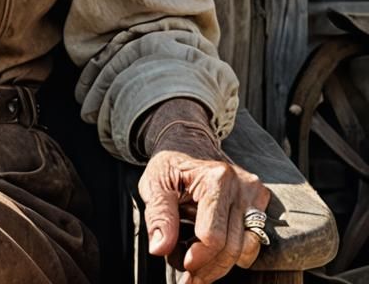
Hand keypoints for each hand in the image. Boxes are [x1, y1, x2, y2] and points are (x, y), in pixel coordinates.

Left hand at [138, 118, 269, 283]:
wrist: (187, 143)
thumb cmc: (170, 164)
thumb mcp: (154, 183)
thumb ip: (158, 215)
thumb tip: (160, 249)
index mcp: (216, 178)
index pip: (213, 236)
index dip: (197, 258)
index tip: (182, 266)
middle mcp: (242, 185)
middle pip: (232, 248)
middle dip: (208, 269)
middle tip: (188, 279)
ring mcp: (254, 193)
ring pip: (246, 249)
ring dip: (222, 266)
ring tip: (199, 267)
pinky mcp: (260, 202)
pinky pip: (253, 241)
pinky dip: (234, 253)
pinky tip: (212, 251)